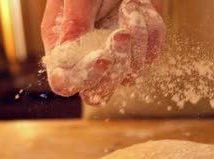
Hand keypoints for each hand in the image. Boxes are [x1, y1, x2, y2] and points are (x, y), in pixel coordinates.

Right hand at [41, 0, 164, 104]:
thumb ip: (73, 22)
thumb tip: (62, 56)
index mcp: (62, 43)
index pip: (65, 83)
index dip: (83, 79)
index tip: (103, 58)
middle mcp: (87, 57)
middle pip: (97, 93)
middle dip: (115, 66)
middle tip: (122, 34)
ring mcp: (116, 58)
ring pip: (129, 76)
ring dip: (136, 39)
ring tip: (130, 4)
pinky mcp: (141, 51)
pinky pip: (151, 58)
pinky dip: (151, 30)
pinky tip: (142, 7)